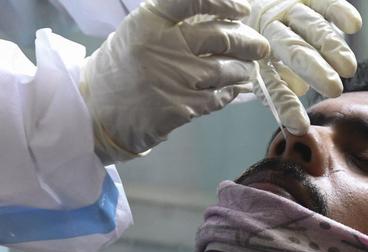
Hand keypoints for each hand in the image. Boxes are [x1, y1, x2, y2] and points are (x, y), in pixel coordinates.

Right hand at [80, 0, 269, 162]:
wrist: (95, 113)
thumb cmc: (120, 70)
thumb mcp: (138, 33)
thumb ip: (173, 24)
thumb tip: (222, 20)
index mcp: (149, 22)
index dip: (225, 2)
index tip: (243, 10)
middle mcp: (163, 47)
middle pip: (222, 36)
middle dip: (249, 42)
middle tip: (261, 46)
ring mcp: (173, 79)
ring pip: (227, 70)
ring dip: (243, 69)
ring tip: (246, 69)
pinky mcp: (180, 108)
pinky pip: (218, 97)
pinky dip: (231, 92)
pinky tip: (233, 89)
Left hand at [245, 0, 362, 134]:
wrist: (253, 10)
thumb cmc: (260, 47)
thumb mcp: (260, 69)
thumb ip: (276, 83)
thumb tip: (297, 89)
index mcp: (255, 56)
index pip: (271, 84)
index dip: (286, 105)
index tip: (300, 126)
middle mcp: (269, 31)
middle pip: (293, 50)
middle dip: (315, 71)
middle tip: (334, 89)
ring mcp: (286, 10)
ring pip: (311, 27)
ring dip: (331, 47)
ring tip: (349, 68)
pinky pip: (323, 2)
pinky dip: (338, 11)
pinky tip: (354, 25)